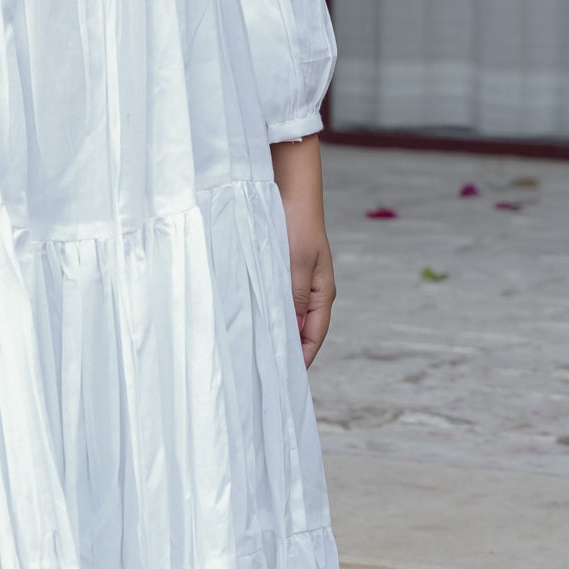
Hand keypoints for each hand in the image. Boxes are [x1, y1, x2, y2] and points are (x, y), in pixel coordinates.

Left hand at [270, 135, 335, 366]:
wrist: (290, 186)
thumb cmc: (295, 223)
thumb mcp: (293, 264)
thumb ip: (292, 300)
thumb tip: (290, 335)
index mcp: (320, 293)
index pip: (313, 337)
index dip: (301, 360)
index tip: (285, 382)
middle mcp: (310, 290)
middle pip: (299, 330)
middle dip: (284, 350)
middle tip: (262, 374)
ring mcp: (295, 279)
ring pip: (284, 314)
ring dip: (271, 330)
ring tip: (251, 352)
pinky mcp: (280, 268)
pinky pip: (273, 297)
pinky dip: (263, 310)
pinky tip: (247, 318)